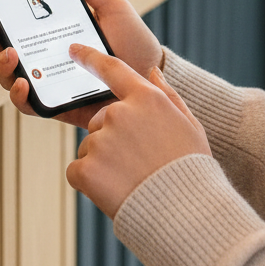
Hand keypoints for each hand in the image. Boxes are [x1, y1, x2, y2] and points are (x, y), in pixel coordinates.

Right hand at [0, 0, 163, 128]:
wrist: (152, 75)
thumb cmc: (132, 40)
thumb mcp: (112, 7)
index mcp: (53, 32)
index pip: (16, 22)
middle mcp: (44, 57)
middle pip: (3, 48)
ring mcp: (48, 82)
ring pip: (9, 77)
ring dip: (1, 65)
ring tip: (11, 54)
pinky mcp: (57, 106)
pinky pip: (30, 105)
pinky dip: (20, 96)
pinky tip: (25, 83)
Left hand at [65, 44, 210, 217]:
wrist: (186, 215)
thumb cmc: (191, 169)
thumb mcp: (190, 125)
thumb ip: (168, 94)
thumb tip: (152, 71)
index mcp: (146, 99)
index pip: (111, 69)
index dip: (90, 57)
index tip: (73, 50)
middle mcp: (119, 113)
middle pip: (100, 120)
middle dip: (111, 138)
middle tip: (137, 163)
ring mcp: (101, 141)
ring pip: (89, 147)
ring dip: (103, 163)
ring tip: (131, 180)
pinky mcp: (86, 169)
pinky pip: (77, 170)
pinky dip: (89, 182)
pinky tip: (114, 192)